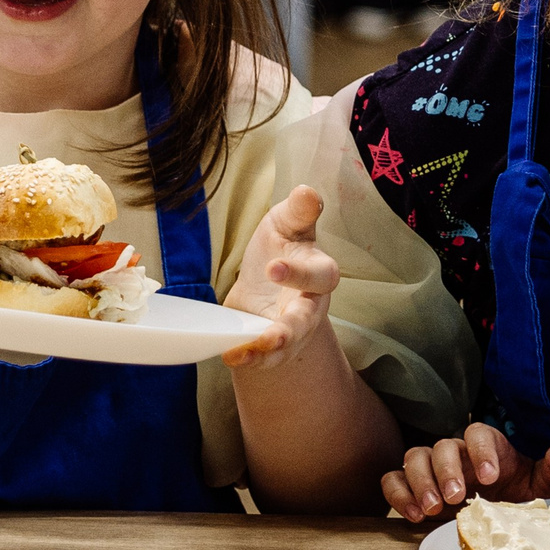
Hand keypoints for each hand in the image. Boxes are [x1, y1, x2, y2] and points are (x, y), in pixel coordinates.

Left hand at [221, 187, 336, 369]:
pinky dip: (249, 358)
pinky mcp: (272, 345)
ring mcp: (293, 329)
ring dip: (269, 352)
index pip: (319, 275)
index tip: (272, 268)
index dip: (299, 273)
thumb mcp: (285, 222)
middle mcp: (310, 305)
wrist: (265, 283)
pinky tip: (230, 355)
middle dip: (289, 328)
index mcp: (318, 271)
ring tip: (246, 352)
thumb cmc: (281, 247)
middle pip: (307, 320)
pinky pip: (265, 357)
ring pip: (288, 344)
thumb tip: (307, 192)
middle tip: (271, 336)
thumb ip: (298, 211)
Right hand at [382, 422, 549, 519]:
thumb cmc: (519, 498)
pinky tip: (412, 515)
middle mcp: (456, 454)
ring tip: (431, 509)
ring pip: (414, 458)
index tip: (489, 477)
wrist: (500, 523)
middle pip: (442, 446)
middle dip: (446, 470)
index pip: (478, 434)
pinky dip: (398, 494)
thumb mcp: (542, 488)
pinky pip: (393, 480)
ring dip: (420, 482)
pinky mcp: (412, 488)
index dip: (480, 451)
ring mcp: (431, 470)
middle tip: (456, 497)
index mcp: (487, 448)